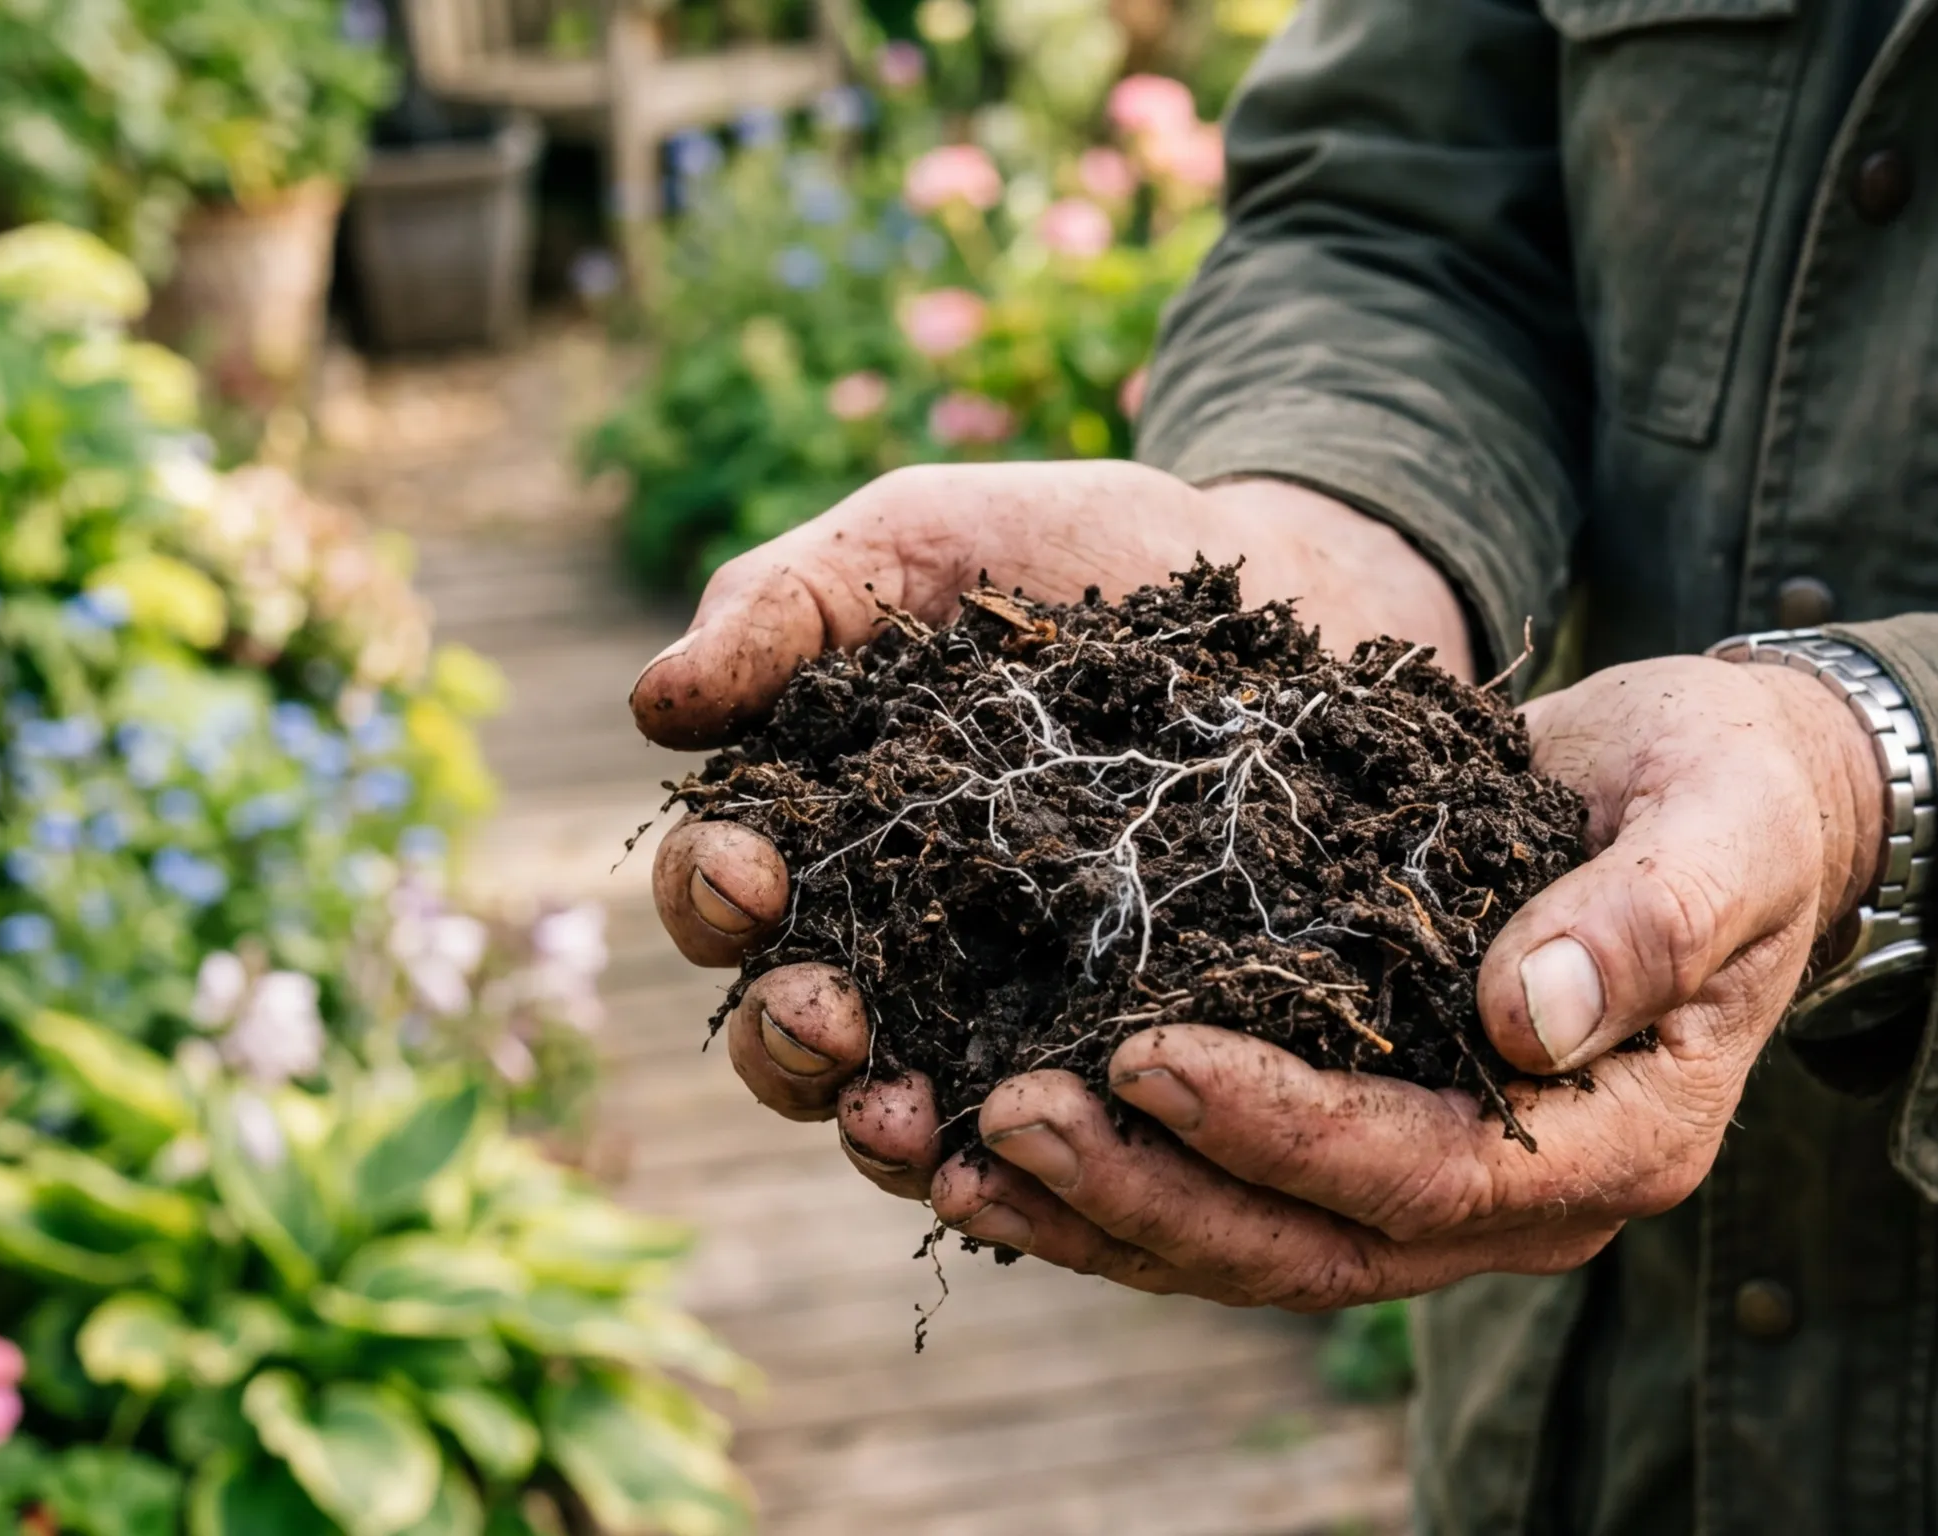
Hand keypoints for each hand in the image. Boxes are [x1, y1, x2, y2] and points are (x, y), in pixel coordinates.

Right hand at [635, 461, 1473, 1191]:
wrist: (1281, 575)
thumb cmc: (1066, 553)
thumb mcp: (914, 544)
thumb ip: (784, 608)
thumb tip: (656, 708)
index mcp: (819, 831)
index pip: (724, 894)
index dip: (711, 895)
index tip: (749, 872)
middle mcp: (895, 940)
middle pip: (794, 1036)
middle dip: (788, 1040)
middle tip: (827, 1017)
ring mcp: (1009, 1002)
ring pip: (908, 1108)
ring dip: (884, 1130)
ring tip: (903, 1120)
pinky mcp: (1125, 1035)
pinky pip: (1064, 1124)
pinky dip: (1031, 1160)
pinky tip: (1033, 1153)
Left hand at [919, 657, 1890, 1306]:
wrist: (1730, 803)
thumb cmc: (1733, 800)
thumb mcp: (1720, 828)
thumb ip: (1645, 922)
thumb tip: (1527, 1022)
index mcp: (1613, 1145)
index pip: (1422, 1174)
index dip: (1279, 1128)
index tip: (1145, 1051)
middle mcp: (1518, 1198)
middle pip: (1308, 1248)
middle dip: (1149, 1191)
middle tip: (1001, 1118)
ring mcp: (1437, 1183)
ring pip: (1248, 1245)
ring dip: (1099, 1210)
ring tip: (953, 1148)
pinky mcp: (1368, 1135)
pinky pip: (1229, 1193)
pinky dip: (1113, 1180)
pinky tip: (987, 1139)